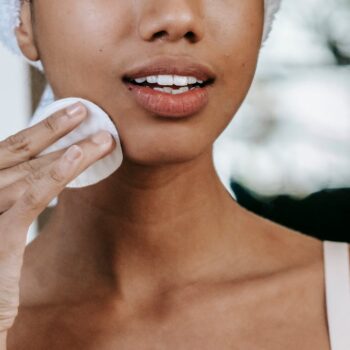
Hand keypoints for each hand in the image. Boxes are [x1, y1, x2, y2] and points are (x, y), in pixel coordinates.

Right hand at [0, 102, 114, 335]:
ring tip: (101, 134)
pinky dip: (55, 174)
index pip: (9, 152)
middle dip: (52, 128)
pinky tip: (79, 156)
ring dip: (67, 149)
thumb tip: (44, 179)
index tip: (67, 118)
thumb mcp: (2, 231)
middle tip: (83, 108)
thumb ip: (16, 203)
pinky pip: (29, 198)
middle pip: (16, 151)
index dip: (38, 132)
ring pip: (28, 169)